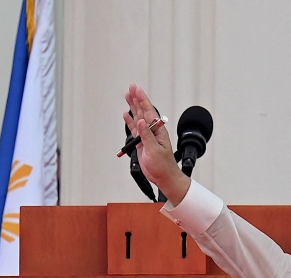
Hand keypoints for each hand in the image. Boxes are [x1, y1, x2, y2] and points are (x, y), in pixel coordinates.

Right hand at [123, 84, 190, 203]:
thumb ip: (147, 136)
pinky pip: (135, 130)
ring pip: (138, 118)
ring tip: (128, 97)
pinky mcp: (141, 143)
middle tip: (131, 88)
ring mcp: (147, 137)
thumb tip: (141, 121)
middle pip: (143, 111)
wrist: (164, 177)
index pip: (149, 111)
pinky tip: (126, 116)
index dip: (142, 99)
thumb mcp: (155, 150)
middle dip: (137, 99)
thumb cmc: (164, 166)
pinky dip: (130, 122)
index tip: (136, 89)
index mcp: (158, 131)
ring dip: (133, 108)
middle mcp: (152, 131)